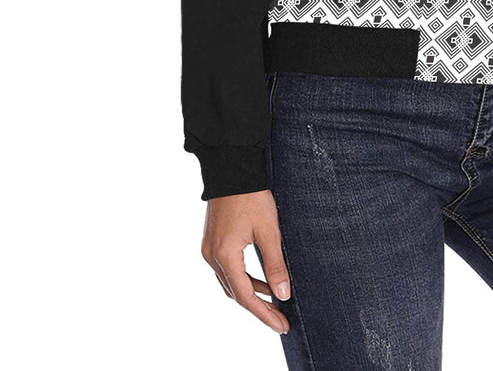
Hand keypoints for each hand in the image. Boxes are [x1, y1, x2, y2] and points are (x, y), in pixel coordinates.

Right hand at [201, 189, 291, 333]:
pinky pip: (227, 268)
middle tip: (280, 318)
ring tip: (274, 299)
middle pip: (236, 293)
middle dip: (259, 307)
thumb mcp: (269, 230)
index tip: (282, 325)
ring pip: (230, 282)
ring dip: (251, 292)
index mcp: (225, 256)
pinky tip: (260, 277)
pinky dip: (244, 277)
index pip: (246, 297)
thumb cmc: (251, 196)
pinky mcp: (212, 240)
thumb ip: (275, 264)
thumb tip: (283, 293)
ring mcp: (209, 248)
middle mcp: (212, 256)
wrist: (232, 168)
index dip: (265, 314)